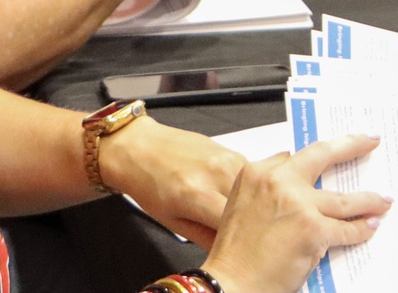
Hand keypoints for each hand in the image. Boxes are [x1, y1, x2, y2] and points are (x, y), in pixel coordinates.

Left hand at [97, 115, 247, 245]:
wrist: (141, 146)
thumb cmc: (148, 184)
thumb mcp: (171, 221)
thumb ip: (203, 238)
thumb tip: (225, 251)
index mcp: (197, 195)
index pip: (236, 226)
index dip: (238, 240)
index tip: (234, 246)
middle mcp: (217, 173)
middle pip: (251, 208)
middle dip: (247, 225)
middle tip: (235, 233)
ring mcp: (227, 158)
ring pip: (256, 192)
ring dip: (250, 207)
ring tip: (232, 214)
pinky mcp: (232, 151)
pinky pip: (251, 177)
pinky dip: (247, 190)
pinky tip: (229, 195)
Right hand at [203, 136, 389, 292]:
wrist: (229, 283)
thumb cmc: (234, 254)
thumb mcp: (241, 208)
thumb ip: (268, 191)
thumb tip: (298, 186)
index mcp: (257, 172)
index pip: (295, 156)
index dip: (319, 155)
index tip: (335, 149)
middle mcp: (278, 181)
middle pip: (323, 154)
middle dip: (352, 145)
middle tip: (370, 140)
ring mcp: (298, 204)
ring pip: (343, 199)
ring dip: (368, 200)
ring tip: (382, 200)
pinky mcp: (313, 229)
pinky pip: (345, 229)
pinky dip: (360, 230)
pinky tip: (369, 227)